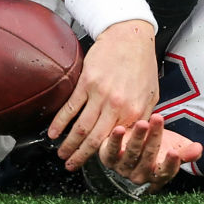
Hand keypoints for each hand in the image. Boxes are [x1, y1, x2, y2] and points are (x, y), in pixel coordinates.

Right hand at [47, 20, 158, 170]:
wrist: (130, 37)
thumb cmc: (142, 65)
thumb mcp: (150, 96)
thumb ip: (140, 118)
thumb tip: (131, 138)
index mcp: (134, 112)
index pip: (117, 142)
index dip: (104, 156)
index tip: (95, 166)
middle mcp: (116, 106)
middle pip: (95, 139)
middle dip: (81, 156)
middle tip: (71, 166)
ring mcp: (100, 95)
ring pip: (81, 127)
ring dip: (68, 144)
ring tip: (61, 155)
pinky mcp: (86, 82)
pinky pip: (70, 108)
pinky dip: (60, 122)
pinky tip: (53, 133)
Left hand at [99, 114, 202, 191]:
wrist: (131, 142)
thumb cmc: (156, 145)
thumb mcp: (173, 146)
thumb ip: (186, 151)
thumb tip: (199, 149)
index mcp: (157, 175)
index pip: (165, 172)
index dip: (170, 163)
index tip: (175, 151)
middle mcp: (139, 175)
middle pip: (148, 158)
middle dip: (154, 138)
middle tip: (158, 119)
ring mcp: (122, 168)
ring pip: (131, 153)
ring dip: (137, 138)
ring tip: (143, 123)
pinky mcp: (108, 158)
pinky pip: (112, 150)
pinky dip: (115, 140)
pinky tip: (119, 129)